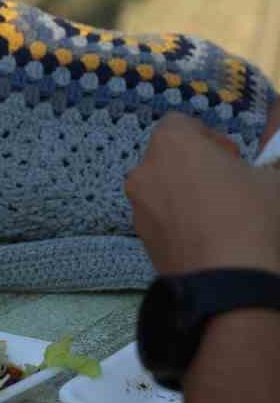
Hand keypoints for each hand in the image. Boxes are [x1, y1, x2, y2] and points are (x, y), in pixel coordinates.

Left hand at [125, 114, 279, 275]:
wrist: (226, 279)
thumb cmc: (252, 216)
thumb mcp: (271, 180)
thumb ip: (261, 163)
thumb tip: (256, 164)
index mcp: (172, 143)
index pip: (180, 123)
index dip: (208, 137)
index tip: (231, 158)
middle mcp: (144, 169)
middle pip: (167, 156)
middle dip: (194, 165)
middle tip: (227, 186)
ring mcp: (137, 205)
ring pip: (160, 188)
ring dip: (183, 193)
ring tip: (217, 216)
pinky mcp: (139, 236)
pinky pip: (159, 217)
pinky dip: (177, 220)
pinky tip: (205, 238)